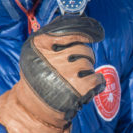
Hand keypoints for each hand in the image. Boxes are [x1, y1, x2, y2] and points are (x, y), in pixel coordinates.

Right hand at [0, 15, 104, 132]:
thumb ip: (52, 38)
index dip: (83, 34)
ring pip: (89, 63)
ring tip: (74, 81)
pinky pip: (97, 78)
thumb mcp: (35, 53)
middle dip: (83, 58)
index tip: (90, 36)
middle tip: (74, 70)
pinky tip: (86, 88)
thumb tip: (77, 23)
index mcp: (41, 44)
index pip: (71, 31)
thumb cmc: (37, 80)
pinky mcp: (80, 86)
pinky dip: (95, 84)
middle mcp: (54, 56)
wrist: (35, 109)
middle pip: (83, 48)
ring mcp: (68, 71)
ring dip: (86, 72)